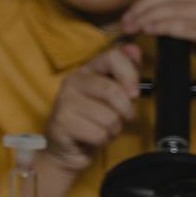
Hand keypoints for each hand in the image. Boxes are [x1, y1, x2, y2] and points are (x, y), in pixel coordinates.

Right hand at [45, 43, 142, 168]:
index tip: (135, 93)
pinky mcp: (61, 122)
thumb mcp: (112, 95)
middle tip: (121, 118)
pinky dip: (102, 140)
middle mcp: (71, 81)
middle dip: (125, 111)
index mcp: (86, 70)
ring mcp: (64, 102)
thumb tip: (134, 49)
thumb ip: (125, 72)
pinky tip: (92, 138)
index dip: (130, 74)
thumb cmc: (93, 119)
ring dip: (113, 129)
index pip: (113, 56)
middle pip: (113, 91)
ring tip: (102, 129)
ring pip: (109, 117)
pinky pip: (99, 134)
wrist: (68, 147)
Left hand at [121, 0, 195, 140]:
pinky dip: (164, 27)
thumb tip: (143, 7)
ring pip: (176, 7)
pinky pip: (188, 26)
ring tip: (132, 27)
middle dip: (143, 5)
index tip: (136, 5)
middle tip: (126, 20)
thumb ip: (178, 11)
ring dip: (148, 17)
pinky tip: (149, 31)